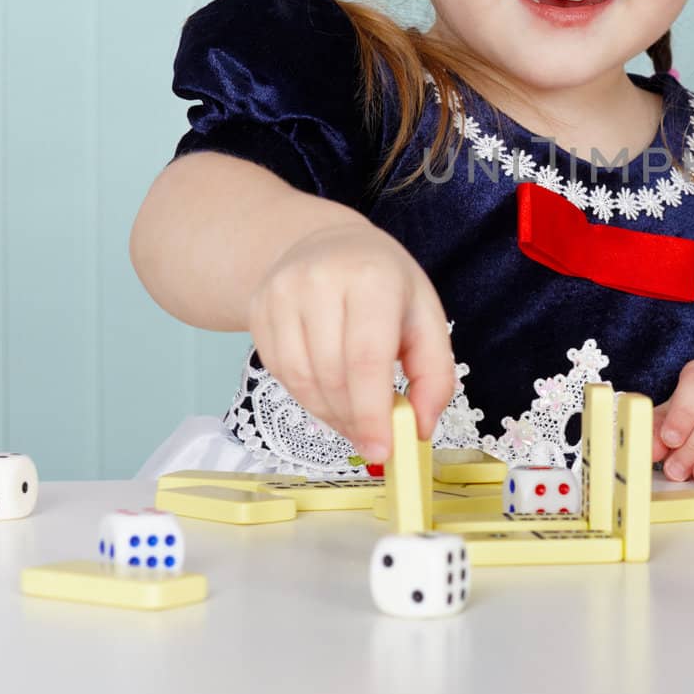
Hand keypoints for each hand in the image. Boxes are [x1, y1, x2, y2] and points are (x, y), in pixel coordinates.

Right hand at [246, 221, 455, 462]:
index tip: (382, 450)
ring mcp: (281, 293)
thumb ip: (435, 375)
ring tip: (354, 417)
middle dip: (354, 419)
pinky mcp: (257, 310)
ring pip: (301, 380)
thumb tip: (418, 428)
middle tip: (373, 439)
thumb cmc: (384, 284)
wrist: (327, 244)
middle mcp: (320, 280)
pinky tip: (329, 393)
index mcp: (373, 277)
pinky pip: (280, 374)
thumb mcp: (426, 318)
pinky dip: (308, 398)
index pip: (367, 358)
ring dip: (330, 414)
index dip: (372, 412)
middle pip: (333, 374)